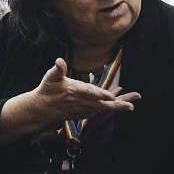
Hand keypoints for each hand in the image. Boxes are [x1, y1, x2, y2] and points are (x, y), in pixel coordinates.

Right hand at [21, 59, 140, 122]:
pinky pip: (100, 110)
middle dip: (117, 105)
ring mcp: (83, 109)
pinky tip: (118, 101)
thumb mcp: (50, 77)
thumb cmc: (47, 90)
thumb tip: (59, 60)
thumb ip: (57, 69)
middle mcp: (81, 102)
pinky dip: (109, 107)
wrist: (42, 109)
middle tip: (131, 106)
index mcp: (75, 90)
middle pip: (102, 104)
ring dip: (117, 106)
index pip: (90, 92)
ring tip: (131, 104)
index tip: (111, 96)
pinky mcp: (84, 113)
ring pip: (103, 109)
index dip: (101, 94)